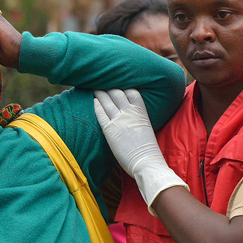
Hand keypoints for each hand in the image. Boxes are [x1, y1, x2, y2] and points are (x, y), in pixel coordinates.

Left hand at [94, 89, 186, 211]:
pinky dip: (96, 106)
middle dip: (109, 86)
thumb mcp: (147, 128)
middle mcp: (130, 112)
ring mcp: (119, 120)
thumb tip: (133, 119)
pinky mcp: (109, 130)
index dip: (124, 86)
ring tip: (94, 86)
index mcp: (141, 111)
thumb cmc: (148, 150)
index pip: (132, 91)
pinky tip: (93, 101)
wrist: (146, 162)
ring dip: (100, 92)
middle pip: (117, 92)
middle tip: (102, 81)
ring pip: (107, 100)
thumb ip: (139, 119)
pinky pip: (100, 113)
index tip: (118, 82)